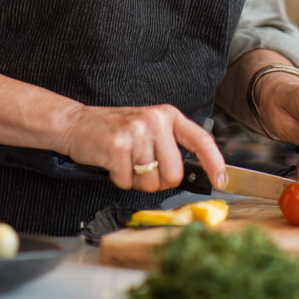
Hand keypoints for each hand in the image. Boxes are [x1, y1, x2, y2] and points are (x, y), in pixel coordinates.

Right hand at [57, 103, 225, 192]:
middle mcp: (155, 120)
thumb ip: (172, 147)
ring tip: (124, 161)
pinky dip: (118, 179)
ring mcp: (136, 131)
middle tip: (140, 165)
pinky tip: (112, 163)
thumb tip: (199, 174)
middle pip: (173, 174)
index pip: (200, 139)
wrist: (77, 124)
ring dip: (135, 180)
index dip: (214, 162)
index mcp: (168, 115)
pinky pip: (127, 181)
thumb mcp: (150, 130)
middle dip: (156, 179)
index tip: (222, 180)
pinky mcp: (117, 146)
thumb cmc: (116, 131)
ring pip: (150, 182)